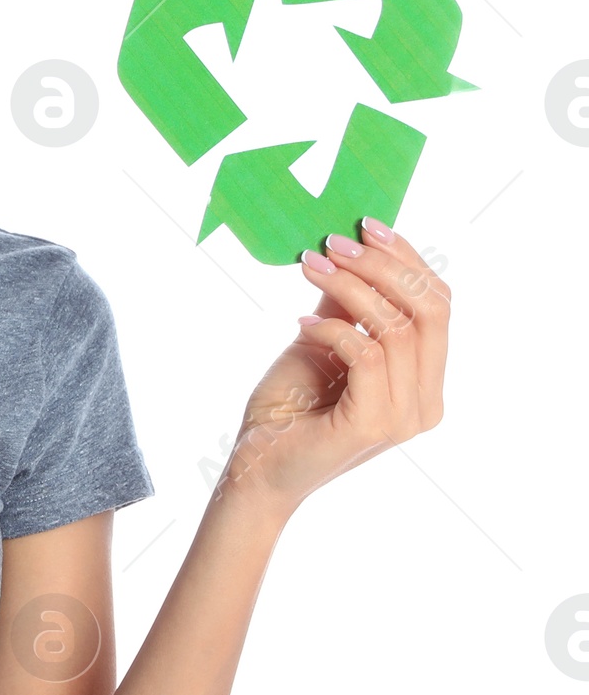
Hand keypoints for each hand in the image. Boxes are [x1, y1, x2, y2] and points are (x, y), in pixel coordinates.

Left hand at [216, 216, 449, 514]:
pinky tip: (302, 324)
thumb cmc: (286, 410)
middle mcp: (426, 402)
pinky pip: (367, 354)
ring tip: (312, 267)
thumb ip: (347, 304)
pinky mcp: (374, 424)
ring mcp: (404, 417)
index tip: (367, 225)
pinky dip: (334, 328)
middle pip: (430, 309)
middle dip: (382, 265)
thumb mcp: (322, 341)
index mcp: (425, 382)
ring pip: (397, 326)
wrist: (255, 469)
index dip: (408, 260)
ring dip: (351, 287)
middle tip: (335, 242)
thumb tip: (354, 247)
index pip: (438, 305)